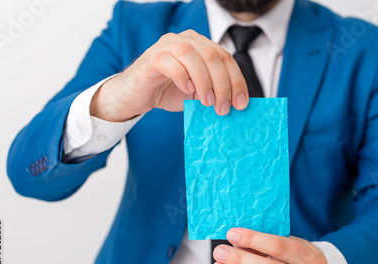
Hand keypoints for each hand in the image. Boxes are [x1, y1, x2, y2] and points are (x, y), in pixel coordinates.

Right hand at [90, 30, 248, 121]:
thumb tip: (238, 103)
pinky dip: (184, 79)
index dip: (237, 81)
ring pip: (194, 56)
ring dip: (205, 82)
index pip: (226, 57)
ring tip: (207, 103)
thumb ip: (215, 91)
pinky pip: (172, 63)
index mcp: (200, 45)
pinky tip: (187, 92)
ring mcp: (167, 46)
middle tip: (223, 108)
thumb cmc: (167, 92)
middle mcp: (185, 40)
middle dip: (223, 85)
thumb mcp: (198, 93)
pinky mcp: (152, 58)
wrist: (136, 96)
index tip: (241, 103)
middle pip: (213, 56)